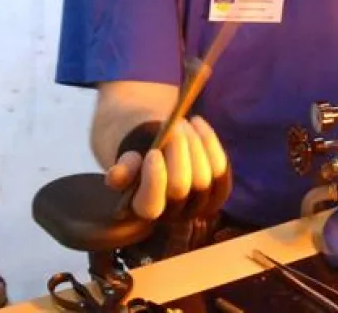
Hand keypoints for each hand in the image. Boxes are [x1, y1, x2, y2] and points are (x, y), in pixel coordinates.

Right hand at [105, 117, 227, 220]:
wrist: (161, 150)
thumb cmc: (141, 153)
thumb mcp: (128, 158)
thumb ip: (124, 167)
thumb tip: (116, 176)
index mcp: (143, 210)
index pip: (151, 204)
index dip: (155, 179)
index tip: (154, 152)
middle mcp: (172, 215)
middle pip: (180, 187)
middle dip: (179, 152)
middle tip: (174, 126)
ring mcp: (198, 207)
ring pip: (204, 178)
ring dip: (195, 144)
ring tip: (182, 123)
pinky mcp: (217, 193)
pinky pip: (220, 170)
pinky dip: (210, 142)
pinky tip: (198, 123)